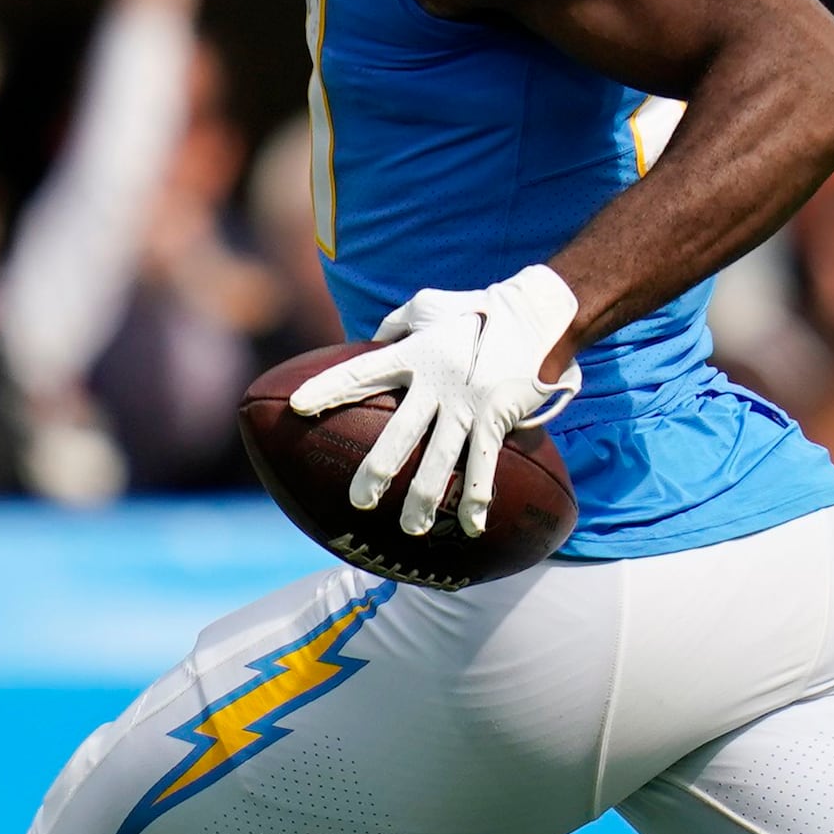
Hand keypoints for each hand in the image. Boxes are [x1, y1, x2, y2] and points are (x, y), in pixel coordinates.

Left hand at [295, 265, 579, 538]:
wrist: (536, 313)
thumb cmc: (476, 309)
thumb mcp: (428, 306)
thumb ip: (395, 324)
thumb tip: (370, 342)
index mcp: (414, 353)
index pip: (361, 372)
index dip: (328, 387)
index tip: (297, 407)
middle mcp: (437, 382)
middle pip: (400, 432)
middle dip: (378, 470)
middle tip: (359, 502)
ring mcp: (467, 403)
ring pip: (441, 458)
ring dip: (426, 497)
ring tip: (411, 528)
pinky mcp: (496, 417)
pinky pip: (485, 463)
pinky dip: (478, 496)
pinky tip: (472, 526)